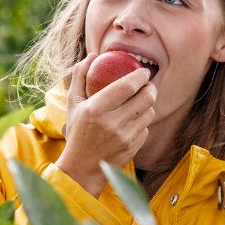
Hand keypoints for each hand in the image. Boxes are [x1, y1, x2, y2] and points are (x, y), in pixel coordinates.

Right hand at [55, 54, 155, 196]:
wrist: (82, 167)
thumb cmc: (77, 131)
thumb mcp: (73, 103)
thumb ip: (80, 76)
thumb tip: (92, 56)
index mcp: (96, 109)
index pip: (127, 86)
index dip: (140, 76)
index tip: (143, 71)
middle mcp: (112, 123)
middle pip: (145, 97)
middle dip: (151, 87)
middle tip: (147, 84)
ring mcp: (125, 137)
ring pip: (149, 112)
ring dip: (148, 104)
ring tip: (140, 101)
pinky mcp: (133, 148)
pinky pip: (146, 128)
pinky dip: (142, 122)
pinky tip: (134, 121)